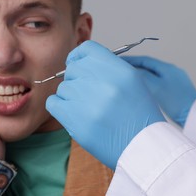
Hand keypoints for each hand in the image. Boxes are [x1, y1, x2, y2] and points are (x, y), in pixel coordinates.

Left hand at [46, 41, 164, 169]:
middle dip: (77, 79)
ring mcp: (87, 100)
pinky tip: (73, 114)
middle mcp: (102, 81)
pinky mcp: (74, 119)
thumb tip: (83, 61)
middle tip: (88, 94)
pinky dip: (60, 107)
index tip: (78, 64)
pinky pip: (53, 102)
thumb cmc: (138, 116)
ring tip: (88, 109)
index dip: (79, 56)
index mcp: (119, 70)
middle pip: (73, 69)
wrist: (142, 146)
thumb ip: (109, 67)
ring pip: (63, 87)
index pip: (87, 49)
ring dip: (72, 97)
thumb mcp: (133, 82)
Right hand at [123, 56, 195, 126]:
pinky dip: (149, 83)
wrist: (194, 116)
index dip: (131, 60)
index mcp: (168, 68)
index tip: (119, 61)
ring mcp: (176, 80)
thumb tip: (131, 69)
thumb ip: (142, 75)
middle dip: (135, 67)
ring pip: (154, 74)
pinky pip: (159, 82)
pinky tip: (145, 89)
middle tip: (122, 70)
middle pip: (150, 66)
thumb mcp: (155, 87)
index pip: (145, 60)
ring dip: (142, 75)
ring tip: (130, 80)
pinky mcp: (177, 90)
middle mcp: (173, 71)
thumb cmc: (176, 102)